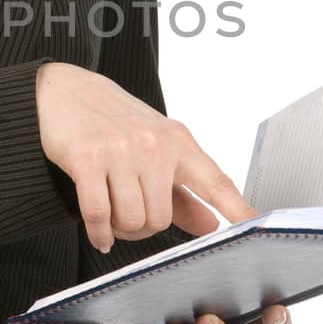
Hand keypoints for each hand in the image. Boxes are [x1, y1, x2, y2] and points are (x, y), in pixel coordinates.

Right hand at [35, 62, 255, 252]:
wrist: (64, 90)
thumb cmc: (113, 121)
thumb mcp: (155, 148)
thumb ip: (183, 191)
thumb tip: (212, 224)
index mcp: (178, 142)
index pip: (216, 181)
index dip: (238, 208)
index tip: (258, 227)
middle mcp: (154, 145)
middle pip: (160, 219)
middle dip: (142, 229)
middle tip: (128, 218)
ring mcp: (120, 151)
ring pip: (131, 220)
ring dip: (119, 230)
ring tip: (111, 219)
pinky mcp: (87, 158)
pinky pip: (98, 214)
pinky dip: (98, 232)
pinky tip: (99, 233)